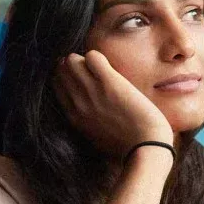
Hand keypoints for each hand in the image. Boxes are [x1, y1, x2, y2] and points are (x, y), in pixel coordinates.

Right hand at [53, 50, 173, 157]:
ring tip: (100, 68)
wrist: (146, 147)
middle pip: (61, 70)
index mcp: (74, 117)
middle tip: (91, 69)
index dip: (67, 76)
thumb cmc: (126, 146)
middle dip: (74, 65)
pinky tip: (107, 67)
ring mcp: (92, 91)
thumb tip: (85, 112)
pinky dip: (97, 57)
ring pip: (73, 60)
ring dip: (85, 60)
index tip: (80, 75)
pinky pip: (92, 56)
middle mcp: (78, 102)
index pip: (57, 85)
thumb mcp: (96, 138)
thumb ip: (86, 122)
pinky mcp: (110, 82)